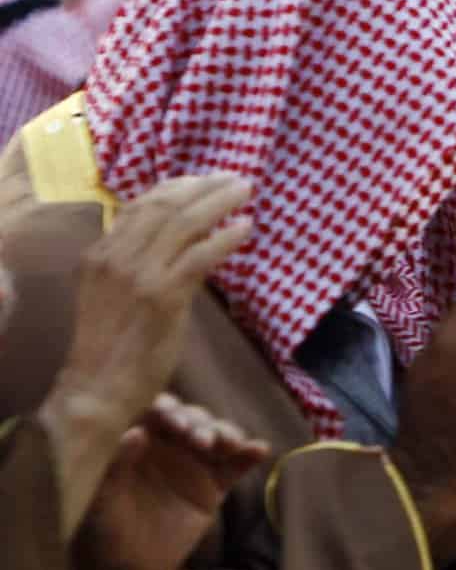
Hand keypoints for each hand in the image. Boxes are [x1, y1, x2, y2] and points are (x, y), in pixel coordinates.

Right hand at [40, 173, 253, 540]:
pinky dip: (225, 238)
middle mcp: (113, 257)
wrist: (96, 390)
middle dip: (203, 187)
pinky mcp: (161, 297)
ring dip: (218, 202)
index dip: (175, 188)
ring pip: (182, 223)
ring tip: (246, 192)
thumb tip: (175, 246)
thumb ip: (134, 268)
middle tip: (236, 179)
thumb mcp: (113, 298)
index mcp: (98, 254)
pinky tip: (245, 228)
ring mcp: (136, 275)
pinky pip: (199, 256)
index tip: (205, 181)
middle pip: (163, 205)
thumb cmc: (112, 350)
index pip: (138, 206)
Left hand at [71, 395, 270, 569]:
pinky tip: (260, 449)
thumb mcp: (101, 495)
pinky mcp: (213, 488)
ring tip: (226, 444)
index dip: (167, 408)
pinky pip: (235, 468)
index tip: (169, 416)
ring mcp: (194, 465)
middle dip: (199, 423)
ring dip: (226, 433)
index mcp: (139, 440)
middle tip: (198, 441)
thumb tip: (137, 432)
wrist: (122, 565)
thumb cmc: (100, 525)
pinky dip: (249, 455)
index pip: (157, 412)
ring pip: (217, 438)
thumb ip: (116, 464)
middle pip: (193, 420)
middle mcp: (170, 445)